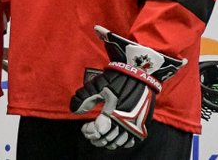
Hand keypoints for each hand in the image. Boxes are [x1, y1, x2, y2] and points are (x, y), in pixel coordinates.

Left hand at [69, 26, 186, 149]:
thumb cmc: (117, 78)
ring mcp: (135, 124)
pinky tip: (115, 139)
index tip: (84, 128)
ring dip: (107, 142)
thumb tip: (74, 110)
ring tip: (100, 138)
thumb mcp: (97, 85)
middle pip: (107, 138)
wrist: (140, 74)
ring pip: (118, 142)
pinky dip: (122, 143)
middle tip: (90, 135)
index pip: (97, 130)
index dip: (89, 131)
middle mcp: (124, 121)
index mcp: (112, 112)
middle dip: (96, 138)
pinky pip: (131, 141)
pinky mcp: (142, 125)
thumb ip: (84, 97)